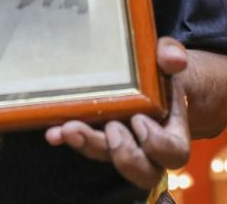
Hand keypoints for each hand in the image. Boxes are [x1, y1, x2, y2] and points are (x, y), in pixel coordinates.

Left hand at [43, 37, 190, 188]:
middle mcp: (146, 147)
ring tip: (69, 129)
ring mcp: (118, 144)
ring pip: (106, 157)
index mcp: (172, 131)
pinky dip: (66, 137)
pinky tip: (53, 131)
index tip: (139, 119)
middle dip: (123, 155)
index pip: (172, 152)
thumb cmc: (161, 70)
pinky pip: (82, 143)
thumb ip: (172, 56)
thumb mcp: (169, 58)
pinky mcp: (95, 136)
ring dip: (88, 145)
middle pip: (140, 170)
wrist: (147, 75)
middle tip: (111, 129)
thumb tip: (173, 59)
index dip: (157, 144)